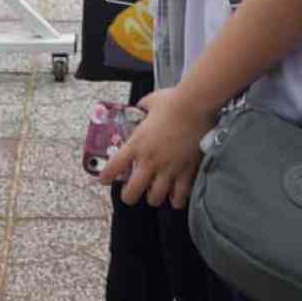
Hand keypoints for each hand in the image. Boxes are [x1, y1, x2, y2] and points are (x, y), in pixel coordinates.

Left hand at [100, 85, 209, 207]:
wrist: (196, 105)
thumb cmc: (174, 101)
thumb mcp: (151, 101)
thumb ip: (143, 107)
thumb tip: (142, 106)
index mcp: (137, 144)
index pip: (113, 168)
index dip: (106, 177)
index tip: (104, 179)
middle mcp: (150, 161)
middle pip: (131, 193)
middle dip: (129, 195)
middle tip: (131, 192)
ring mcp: (168, 169)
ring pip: (155, 198)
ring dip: (153, 196)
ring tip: (155, 192)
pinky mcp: (186, 172)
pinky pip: (179, 196)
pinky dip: (176, 199)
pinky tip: (176, 196)